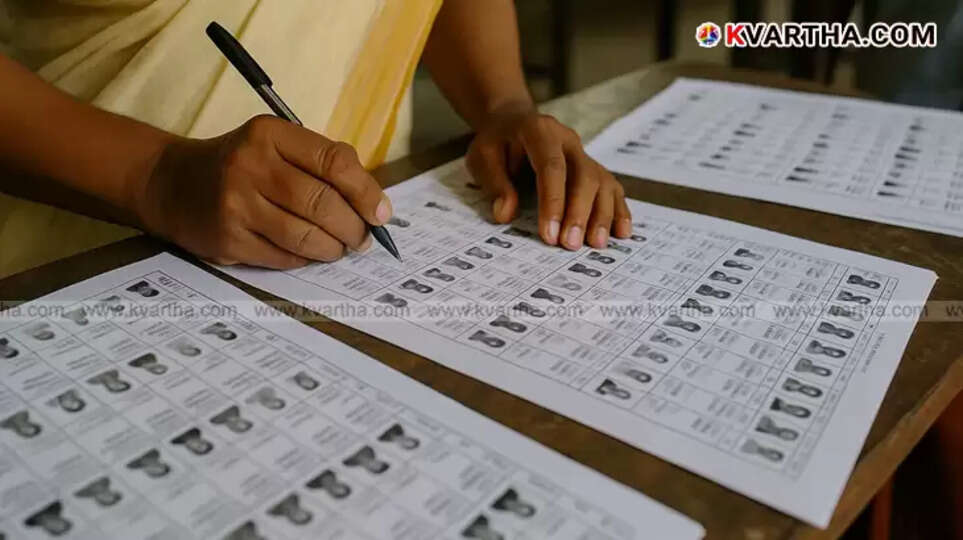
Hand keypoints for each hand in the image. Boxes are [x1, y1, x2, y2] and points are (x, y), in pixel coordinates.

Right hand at [136, 116, 390, 268]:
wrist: (172, 184)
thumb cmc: (241, 165)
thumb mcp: (277, 145)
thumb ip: (323, 164)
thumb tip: (375, 205)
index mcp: (270, 134)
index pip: (334, 163)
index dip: (366, 192)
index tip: (381, 213)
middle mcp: (250, 166)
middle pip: (322, 203)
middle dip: (353, 227)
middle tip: (363, 239)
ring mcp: (236, 205)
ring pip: (305, 236)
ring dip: (333, 248)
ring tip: (340, 248)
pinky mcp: (227, 239)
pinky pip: (283, 257)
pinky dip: (305, 259)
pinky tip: (309, 254)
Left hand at [466, 105, 631, 249]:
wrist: (513, 122)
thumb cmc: (497, 143)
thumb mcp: (483, 157)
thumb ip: (495, 183)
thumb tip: (505, 213)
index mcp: (540, 132)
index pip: (552, 167)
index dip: (553, 202)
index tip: (549, 234)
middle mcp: (568, 140)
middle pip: (585, 176)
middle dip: (579, 213)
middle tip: (570, 244)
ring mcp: (584, 154)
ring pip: (603, 183)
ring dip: (602, 215)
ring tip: (596, 244)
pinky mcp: (593, 168)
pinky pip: (612, 188)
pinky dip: (619, 211)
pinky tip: (621, 233)